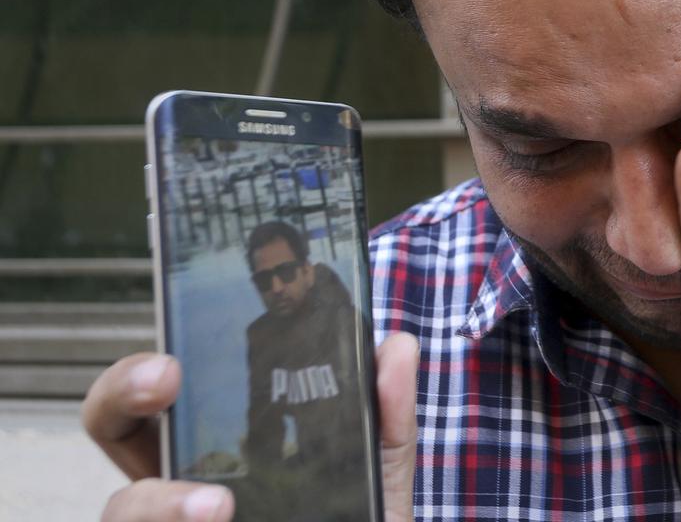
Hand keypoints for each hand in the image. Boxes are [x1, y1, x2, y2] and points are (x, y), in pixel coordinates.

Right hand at [83, 332, 419, 521]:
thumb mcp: (378, 494)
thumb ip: (386, 426)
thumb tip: (397, 347)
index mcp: (220, 456)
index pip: (159, 398)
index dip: (143, 374)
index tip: (172, 364)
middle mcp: (179, 494)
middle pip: (112, 428)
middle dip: (120, 395)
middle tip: (164, 385)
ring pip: (118, 509)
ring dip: (157, 503)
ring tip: (217, 507)